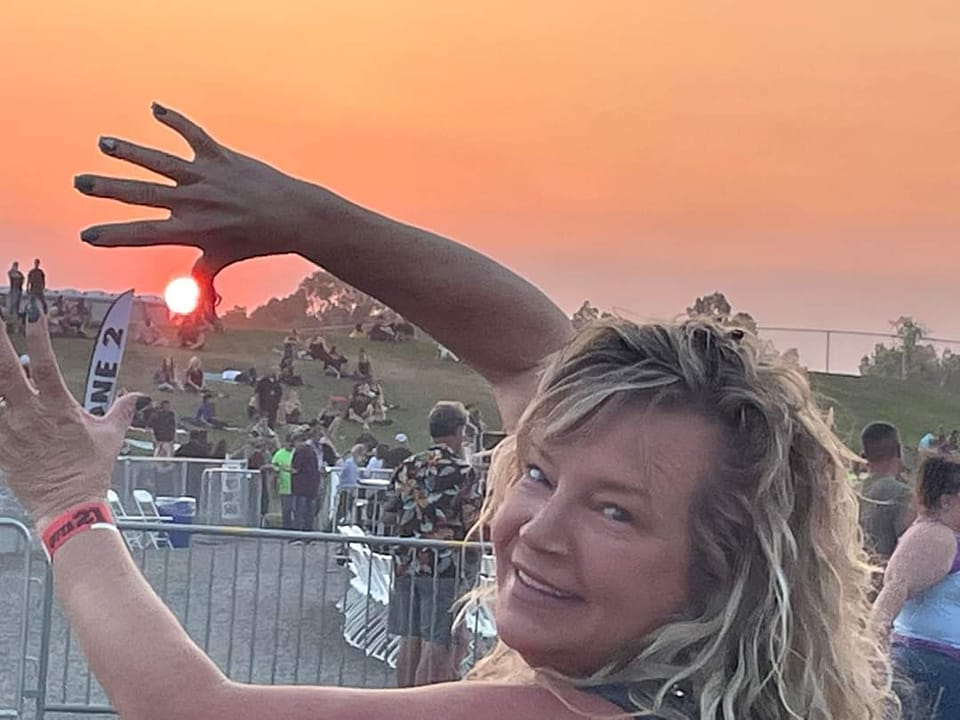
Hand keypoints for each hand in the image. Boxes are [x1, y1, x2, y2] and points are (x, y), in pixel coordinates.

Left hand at [0, 315, 138, 528]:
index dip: (38, 334)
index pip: (46, 362)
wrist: (70, 506)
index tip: (33, 310)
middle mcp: (29, 414)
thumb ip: (121, 411)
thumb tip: (136, 397)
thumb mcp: (110, 437)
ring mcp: (9, 431)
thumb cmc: (91, 471)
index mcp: (58, 407)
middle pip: (5, 371)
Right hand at [74, 103, 324, 306]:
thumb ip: (201, 277)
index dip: (113, 235)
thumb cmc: (258, 241)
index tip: (87, 236)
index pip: (142, 233)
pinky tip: (155, 107)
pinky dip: (174, 120)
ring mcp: (205, 177)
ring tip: (103, 143)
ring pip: (159, 160)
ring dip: (129, 151)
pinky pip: (192, 134)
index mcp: (190, 229)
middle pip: (141, 193)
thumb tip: (189, 305)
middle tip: (79, 182)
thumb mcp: (224, 259)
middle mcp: (192, 201)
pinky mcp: (219, 156)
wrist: (293, 215)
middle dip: (107, 188)